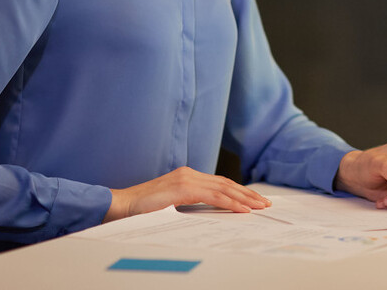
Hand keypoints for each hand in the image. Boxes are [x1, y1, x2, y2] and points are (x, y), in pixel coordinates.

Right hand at [104, 166, 271, 221]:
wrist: (121, 206)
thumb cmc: (142, 210)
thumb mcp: (171, 205)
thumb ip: (188, 204)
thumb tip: (208, 213)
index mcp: (187, 176)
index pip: (220, 183)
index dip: (239, 191)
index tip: (254, 200)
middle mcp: (189, 173)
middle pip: (226, 183)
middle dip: (248, 193)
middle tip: (265, 203)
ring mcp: (186, 179)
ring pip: (224, 188)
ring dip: (245, 198)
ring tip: (260, 206)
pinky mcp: (183, 188)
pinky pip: (213, 197)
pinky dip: (230, 203)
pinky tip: (242, 210)